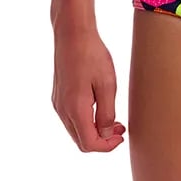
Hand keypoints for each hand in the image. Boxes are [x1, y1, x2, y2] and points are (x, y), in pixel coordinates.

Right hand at [52, 28, 126, 151]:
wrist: (72, 33)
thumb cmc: (92, 55)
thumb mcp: (107, 84)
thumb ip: (107, 113)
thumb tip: (107, 135)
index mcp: (75, 109)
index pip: (89, 143)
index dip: (107, 146)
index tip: (122, 137)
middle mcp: (62, 110)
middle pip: (81, 140)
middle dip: (102, 140)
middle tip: (121, 129)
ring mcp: (58, 103)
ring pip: (75, 130)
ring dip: (94, 130)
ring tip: (114, 119)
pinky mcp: (58, 95)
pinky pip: (71, 118)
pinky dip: (86, 120)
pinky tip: (99, 108)